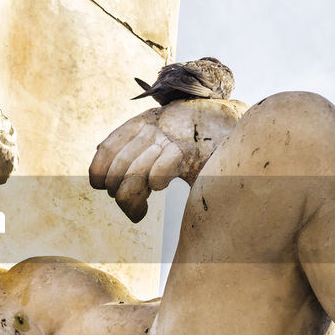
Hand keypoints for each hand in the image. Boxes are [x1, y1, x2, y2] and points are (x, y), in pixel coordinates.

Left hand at [90, 99, 245, 221]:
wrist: (236, 125)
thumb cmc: (199, 140)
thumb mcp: (164, 139)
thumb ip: (138, 149)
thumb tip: (105, 170)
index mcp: (142, 122)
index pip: (107, 148)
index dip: (98, 172)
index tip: (102, 188)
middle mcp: (153, 127)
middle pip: (117, 168)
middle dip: (117, 194)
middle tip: (131, 207)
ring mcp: (172, 138)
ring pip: (134, 174)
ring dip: (132, 201)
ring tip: (140, 212)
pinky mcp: (189, 151)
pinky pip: (158, 173)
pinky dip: (154, 184)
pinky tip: (159, 188)